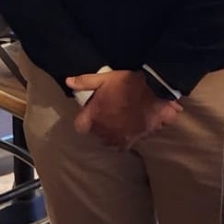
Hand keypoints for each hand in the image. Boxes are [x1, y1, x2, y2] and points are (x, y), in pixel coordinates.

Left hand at [67, 70, 181, 149]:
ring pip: (108, 141)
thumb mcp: (105, 78)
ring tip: (117, 123)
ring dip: (110, 134)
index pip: (80, 126)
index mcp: (94, 115)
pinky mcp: (132, 141)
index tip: (91, 112)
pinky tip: (128, 130)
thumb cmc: (127, 83)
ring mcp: (118, 137)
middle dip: (98, 125)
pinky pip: (123, 146)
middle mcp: (103, 130)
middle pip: (95, 134)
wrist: (155, 92)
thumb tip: (68, 82)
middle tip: (107, 113)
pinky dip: (124, 139)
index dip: (84, 119)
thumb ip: (85, 81)